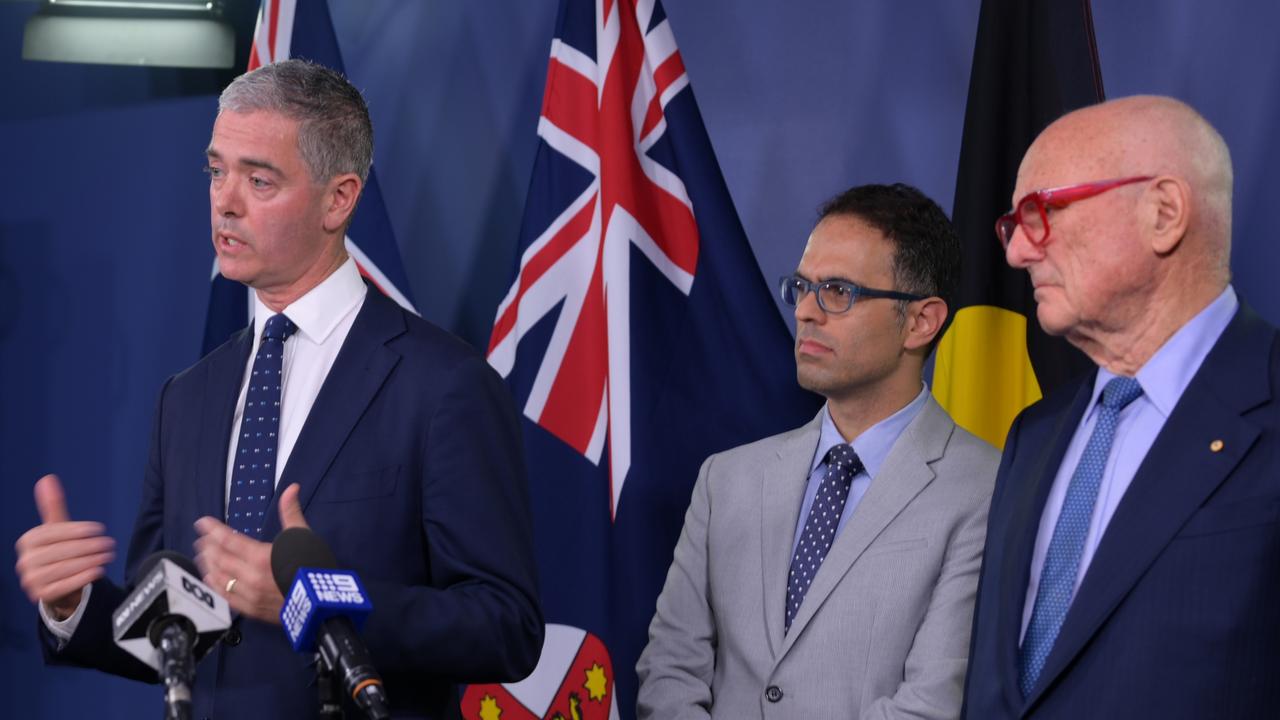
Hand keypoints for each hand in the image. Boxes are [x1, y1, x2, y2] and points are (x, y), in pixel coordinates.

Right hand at [14, 474, 115, 619]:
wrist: (57, 583)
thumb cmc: (59, 550)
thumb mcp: (57, 528)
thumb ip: (53, 506)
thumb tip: (48, 478)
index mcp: (28, 541)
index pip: (55, 533)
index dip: (79, 530)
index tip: (100, 529)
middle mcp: (25, 561)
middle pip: (62, 551)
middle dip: (89, 546)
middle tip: (109, 543)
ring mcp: (31, 579)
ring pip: (65, 568)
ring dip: (90, 561)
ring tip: (108, 555)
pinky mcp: (42, 595)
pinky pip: (65, 585)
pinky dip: (83, 577)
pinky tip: (99, 571)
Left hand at [194, 483, 308, 623]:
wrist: (325, 606)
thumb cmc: (315, 570)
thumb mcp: (304, 537)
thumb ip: (291, 512)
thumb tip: (291, 489)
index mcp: (262, 557)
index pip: (228, 540)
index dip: (213, 529)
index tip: (203, 523)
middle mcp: (251, 577)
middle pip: (220, 558)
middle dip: (208, 546)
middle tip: (202, 538)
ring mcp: (249, 595)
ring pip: (219, 577)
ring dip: (208, 565)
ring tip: (203, 555)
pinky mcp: (251, 609)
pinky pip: (226, 596)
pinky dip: (215, 585)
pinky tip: (211, 578)